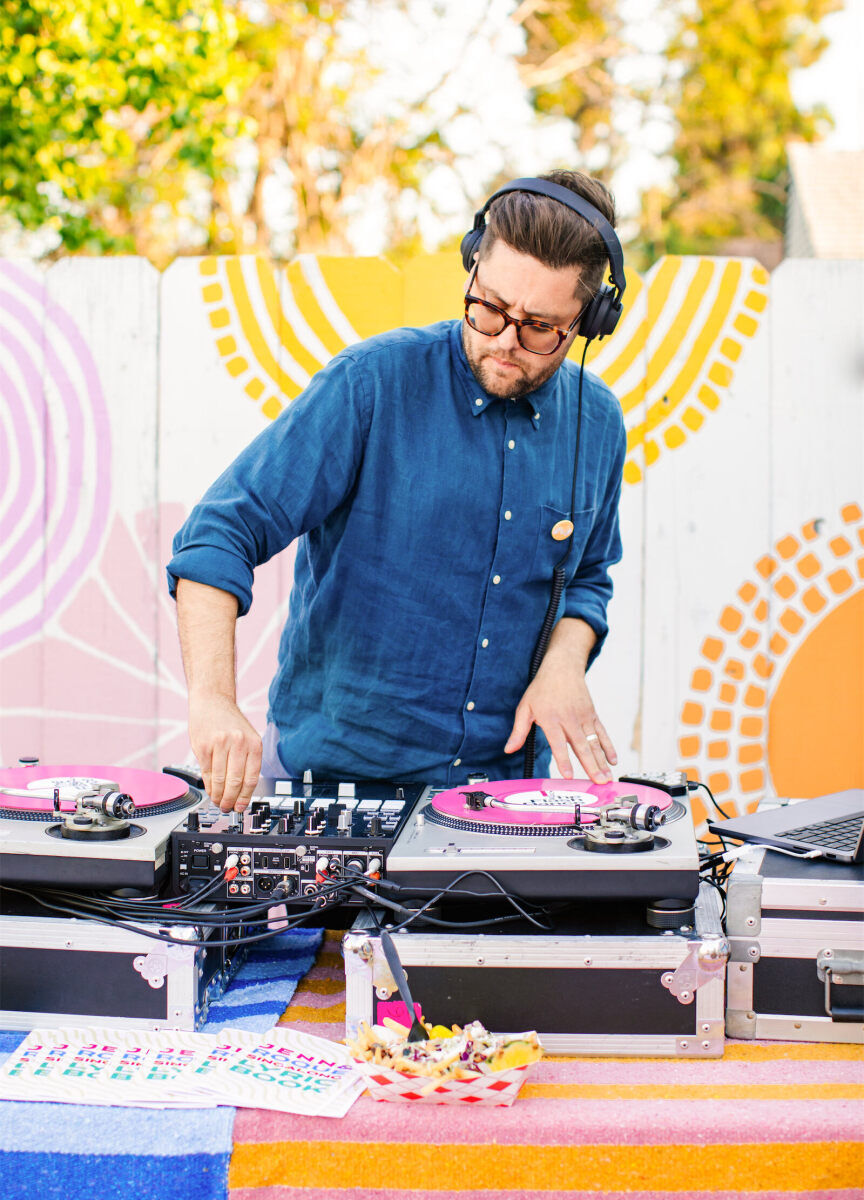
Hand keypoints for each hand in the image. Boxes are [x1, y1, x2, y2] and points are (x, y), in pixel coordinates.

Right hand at [188, 692, 261, 811]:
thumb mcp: (247, 737)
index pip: (251, 778)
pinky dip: (208, 786)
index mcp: (254, 743)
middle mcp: (238, 743)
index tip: (241, 806)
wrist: (211, 701)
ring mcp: (220, 744)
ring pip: (220, 779)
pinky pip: (206, 772)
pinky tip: (210, 791)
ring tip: (218, 802)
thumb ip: (246, 760)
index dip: (245, 797)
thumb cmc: (230, 721)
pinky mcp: (203, 746)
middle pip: (235, 781)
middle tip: (227, 807)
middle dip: (231, 799)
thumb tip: (242, 791)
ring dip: (218, 795)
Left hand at [504, 667, 616, 783]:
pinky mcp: (593, 715)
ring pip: (594, 742)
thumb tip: (509, 749)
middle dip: (591, 766)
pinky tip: (613, 760)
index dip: (564, 760)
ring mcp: (584, 717)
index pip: (558, 743)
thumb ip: (519, 731)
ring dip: (602, 761)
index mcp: (551, 719)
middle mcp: (570, 719)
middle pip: (581, 746)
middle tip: (598, 783)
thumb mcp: (525, 708)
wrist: (562, 667)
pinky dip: (609, 747)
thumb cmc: (542, 689)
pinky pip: (602, 733)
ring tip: (607, 778)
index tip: (569, 775)